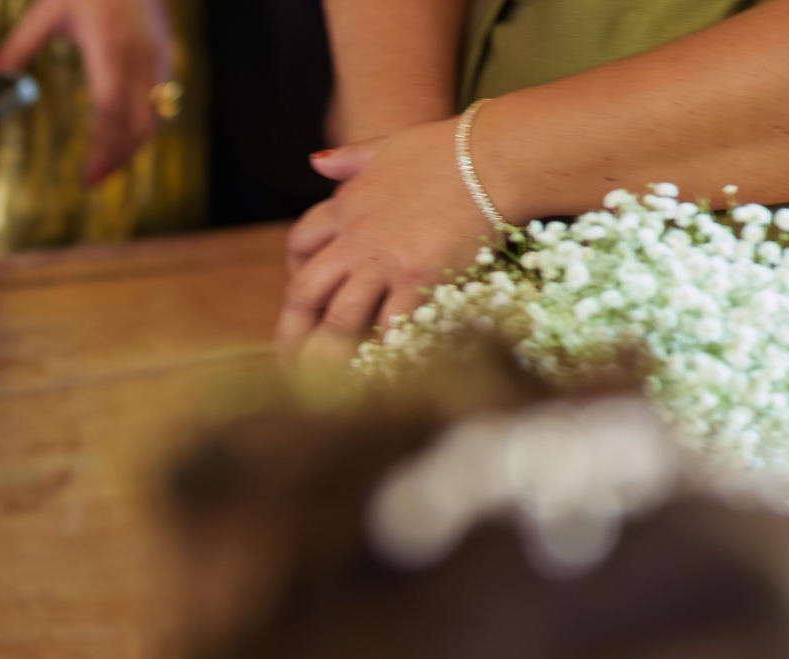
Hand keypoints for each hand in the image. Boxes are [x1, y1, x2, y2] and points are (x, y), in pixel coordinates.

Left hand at [0, 0, 173, 184]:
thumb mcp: (49, 10)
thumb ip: (20, 46)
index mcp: (109, 48)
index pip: (112, 112)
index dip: (105, 149)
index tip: (90, 177)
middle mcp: (139, 55)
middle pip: (140, 124)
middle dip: (121, 156)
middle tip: (95, 178)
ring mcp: (158, 52)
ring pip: (158, 114)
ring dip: (136, 142)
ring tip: (110, 160)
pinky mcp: (167, 49)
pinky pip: (165, 96)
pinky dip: (148, 120)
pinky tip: (128, 131)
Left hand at [279, 117, 498, 365]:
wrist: (495, 155)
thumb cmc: (449, 147)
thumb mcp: (388, 145)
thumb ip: (350, 159)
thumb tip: (316, 162)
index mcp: (345, 206)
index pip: (299, 244)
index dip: (295, 270)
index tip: (303, 291)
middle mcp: (356, 238)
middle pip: (305, 292)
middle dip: (294, 329)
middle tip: (292, 359)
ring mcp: (385, 261)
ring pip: (338, 319)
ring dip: (328, 355)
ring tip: (323, 384)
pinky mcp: (419, 279)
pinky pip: (390, 326)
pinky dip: (382, 351)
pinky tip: (378, 369)